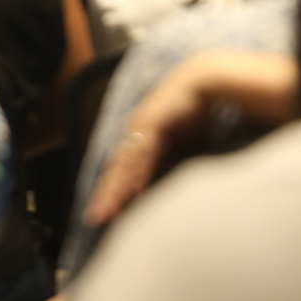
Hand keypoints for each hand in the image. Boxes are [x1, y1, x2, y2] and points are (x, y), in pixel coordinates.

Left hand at [84, 51, 297, 226]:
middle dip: (105, 195)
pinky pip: (143, 155)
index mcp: (139, 135)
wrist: (205, 82)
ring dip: (116, 190)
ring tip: (108, 211)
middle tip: (94, 218)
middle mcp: (135, 131)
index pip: (121, 167)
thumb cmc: (195, 110)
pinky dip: (136, 174)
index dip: (112, 189)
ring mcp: (141, 126)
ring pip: (124, 165)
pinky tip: (132, 191)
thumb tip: (162, 180)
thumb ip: (167, 159)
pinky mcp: (153, 123)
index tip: (105, 211)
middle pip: (116, 169)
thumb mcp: (179, 141)